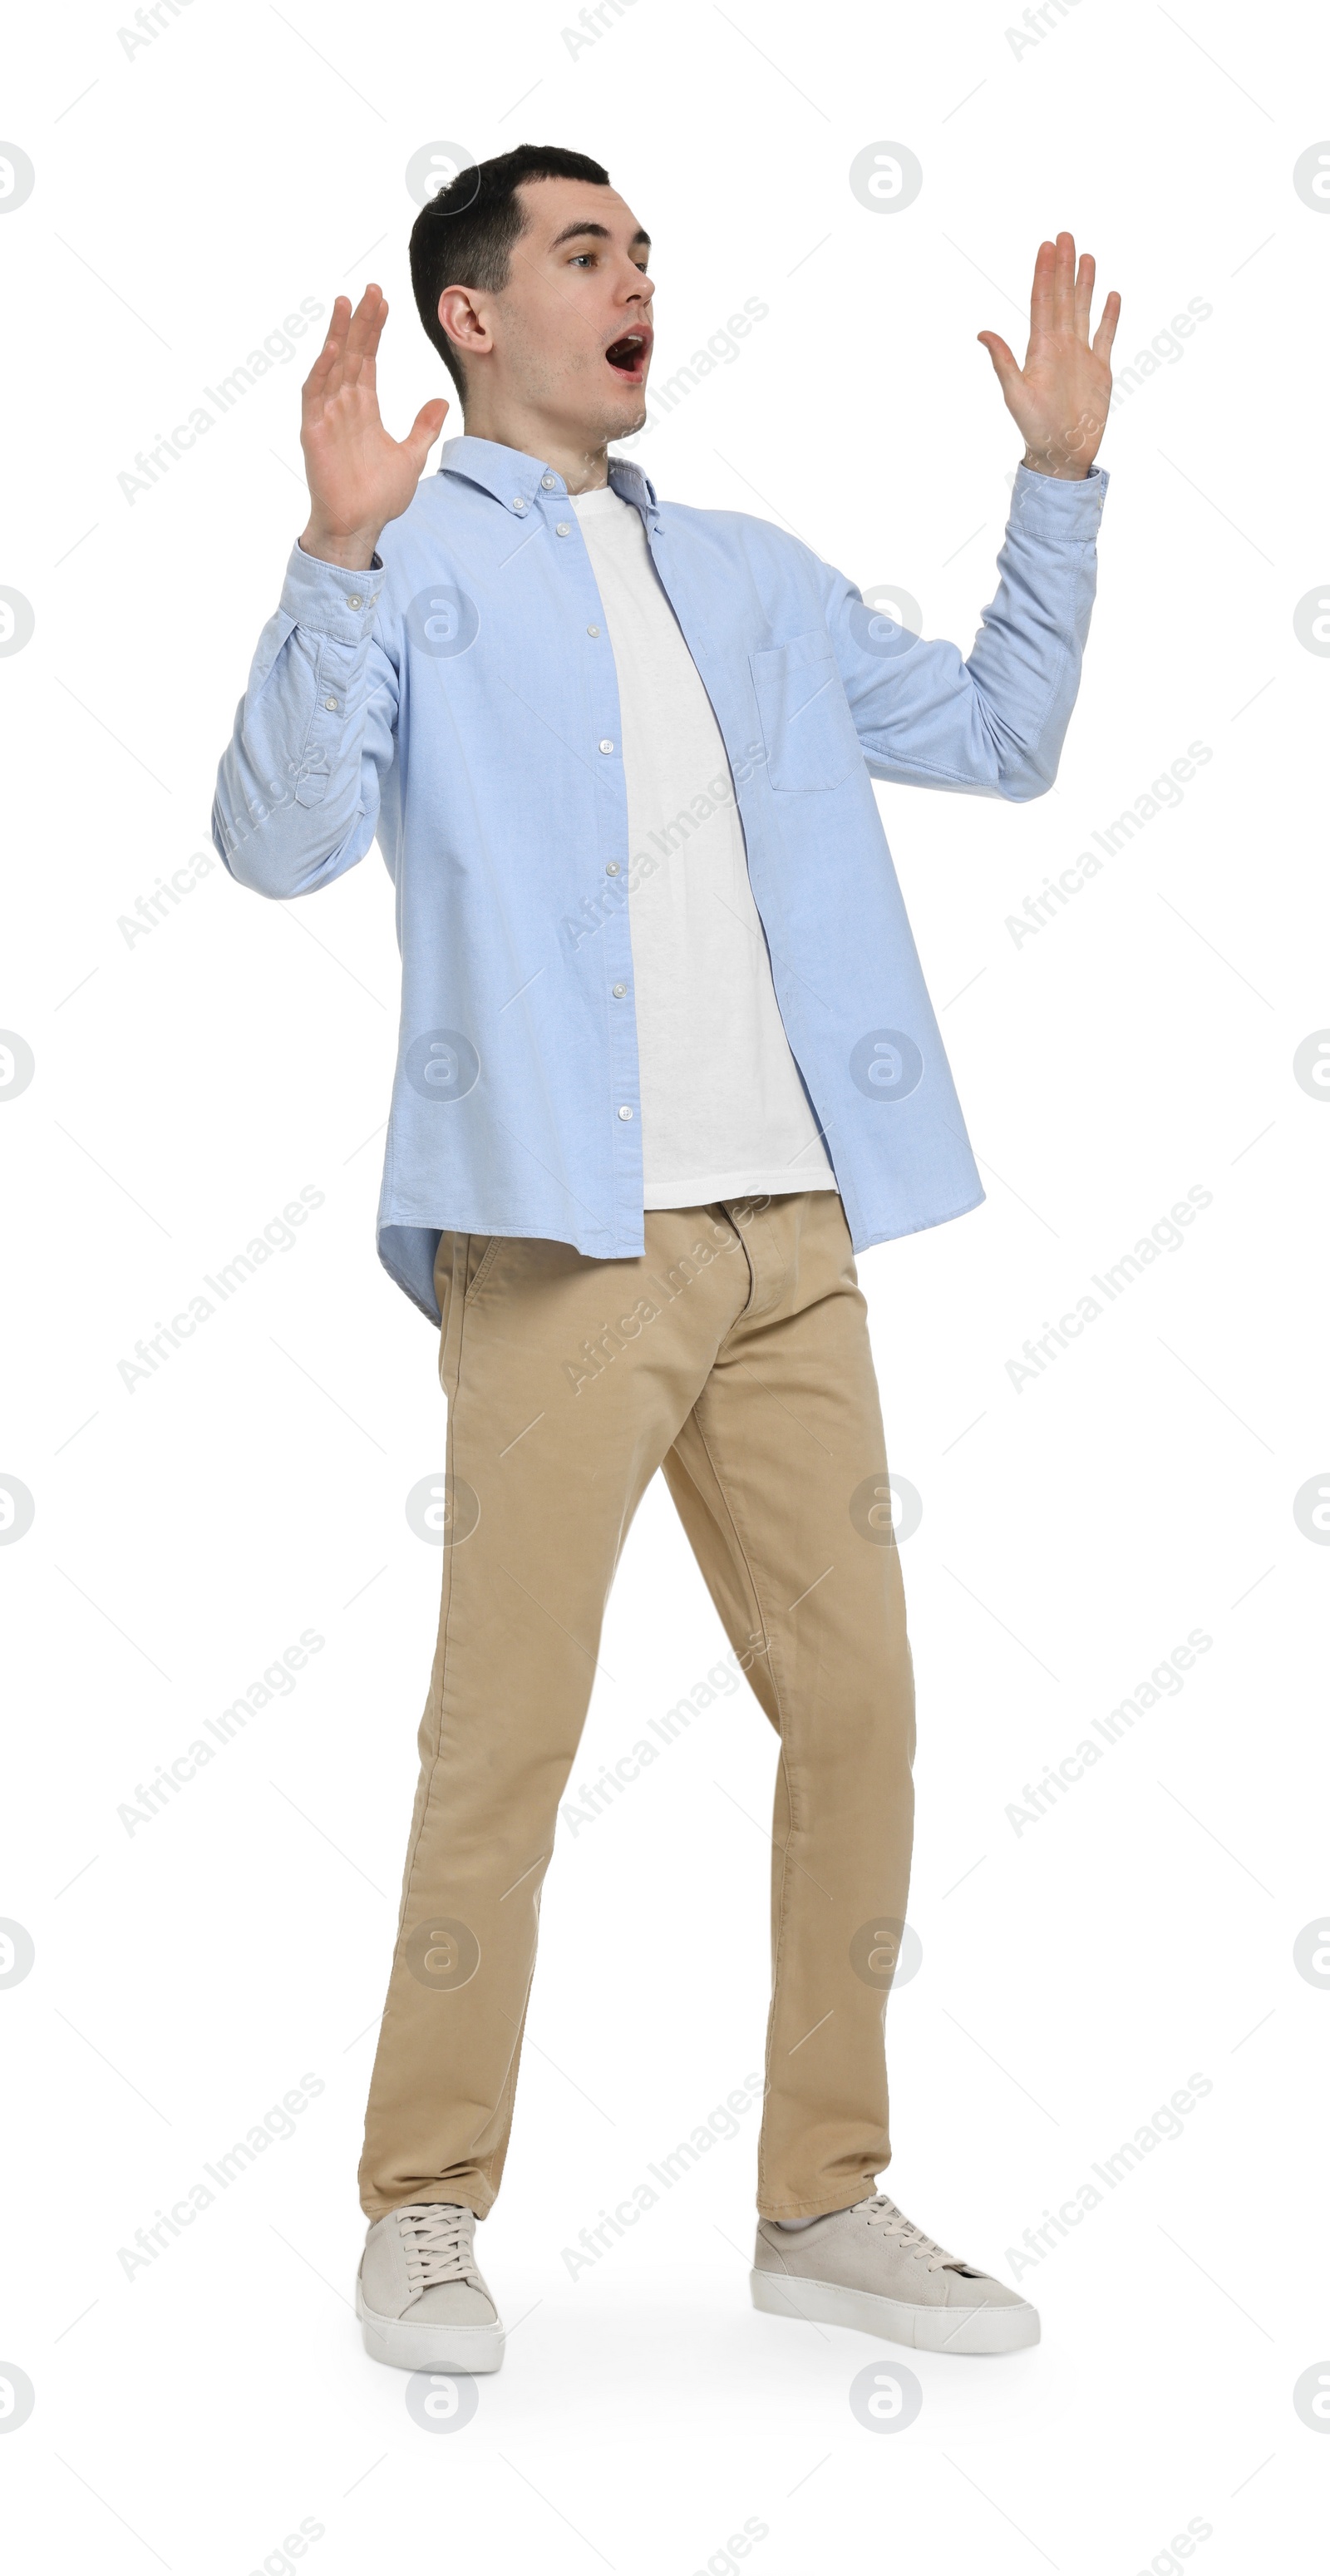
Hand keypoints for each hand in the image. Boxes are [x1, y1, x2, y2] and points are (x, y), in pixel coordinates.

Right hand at [298, 286, 448, 569]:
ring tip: (347, 303)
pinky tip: (333, 348)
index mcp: (364, 408)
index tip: (383, 301)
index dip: (375, 330)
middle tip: (371, 289)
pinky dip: (323, 371)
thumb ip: (424, 428)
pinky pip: (316, 394)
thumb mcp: (412, 457)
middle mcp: (344, 405)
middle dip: (361, 321)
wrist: (360, 526)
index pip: (368, 358)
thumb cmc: (379, 497)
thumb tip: (441, 401)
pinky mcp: (315, 431)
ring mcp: (327, 416)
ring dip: (339, 334)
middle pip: (352, 353)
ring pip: (332, 366)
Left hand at [978, 232, 1119, 478]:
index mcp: (1040, 348)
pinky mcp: (1099, 369)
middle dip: (1063, 267)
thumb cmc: (1035, 429)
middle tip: (1065, 236)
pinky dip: (1109, 316)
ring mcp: (1081, 355)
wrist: (1063, 453)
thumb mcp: (1016, 395)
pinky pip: (1105, 336)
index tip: (1046, 246)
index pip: (1042, 301)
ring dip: (1084, 284)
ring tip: (1087, 256)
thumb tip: (982, 333)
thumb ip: (1003, 362)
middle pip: (1062, 298)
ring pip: (1083, 310)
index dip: (1044, 273)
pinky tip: (1111, 296)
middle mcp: (1060, 346)